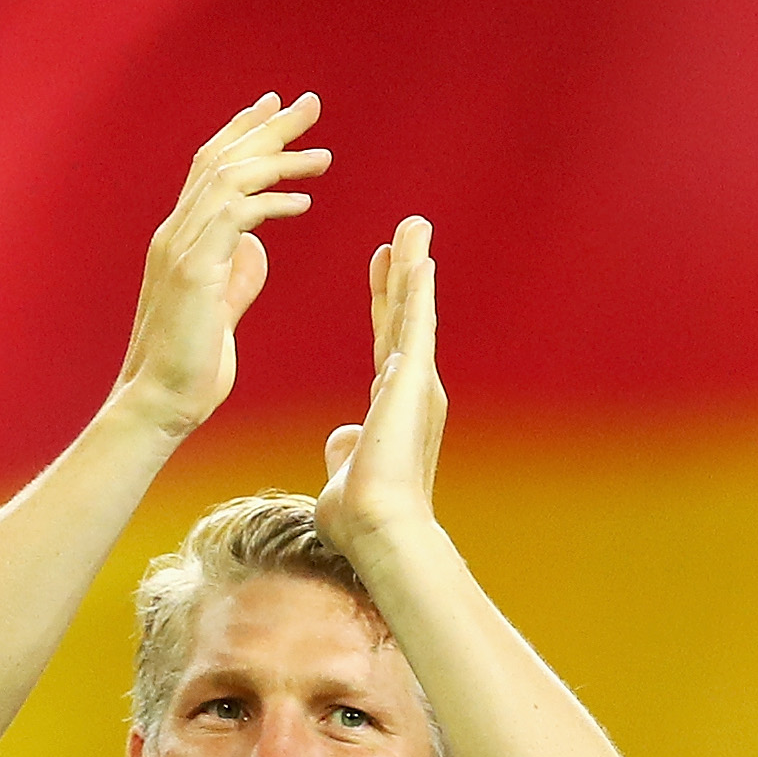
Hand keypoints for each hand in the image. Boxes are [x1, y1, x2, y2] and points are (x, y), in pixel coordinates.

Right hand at [114, 95, 328, 437]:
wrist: (159, 403)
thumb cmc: (189, 366)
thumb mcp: (220, 308)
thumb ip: (236, 272)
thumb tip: (256, 246)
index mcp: (179, 238)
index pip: (210, 168)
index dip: (243, 134)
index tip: (275, 108)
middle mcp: (174, 233)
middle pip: (220, 159)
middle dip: (266, 127)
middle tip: (308, 102)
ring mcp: (179, 248)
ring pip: (228, 178)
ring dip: (278, 159)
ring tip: (322, 154)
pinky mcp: (193, 269)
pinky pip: (235, 215)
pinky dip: (270, 203)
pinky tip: (302, 203)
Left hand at [318, 215, 440, 556]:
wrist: (379, 529)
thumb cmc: (361, 514)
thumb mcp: (346, 470)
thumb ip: (346, 447)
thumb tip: (340, 438)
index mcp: (393, 405)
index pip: (386, 340)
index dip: (383, 302)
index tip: (382, 265)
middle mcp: (412, 388)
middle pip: (404, 316)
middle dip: (403, 271)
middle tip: (407, 231)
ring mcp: (417, 382)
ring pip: (413, 311)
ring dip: (414, 266)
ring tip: (414, 227)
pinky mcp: (414, 381)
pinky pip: (415, 324)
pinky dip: (416, 288)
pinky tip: (417, 257)